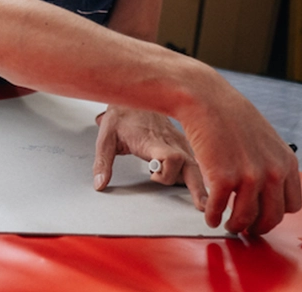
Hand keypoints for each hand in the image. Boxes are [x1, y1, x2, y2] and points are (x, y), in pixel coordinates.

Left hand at [92, 105, 206, 208]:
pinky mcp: (182, 142)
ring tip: (201, 201)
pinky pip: (195, 160)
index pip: (171, 158)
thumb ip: (102, 162)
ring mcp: (179, 142)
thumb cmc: (122, 115)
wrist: (134, 94)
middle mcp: (170, 141)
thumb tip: (100, 184)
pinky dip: (198, 173)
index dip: (167, 172)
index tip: (152, 176)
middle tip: (201, 206)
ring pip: (196, 164)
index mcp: (152, 140)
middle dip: (198, 187)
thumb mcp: (105, 137)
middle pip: (191, 166)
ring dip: (199, 183)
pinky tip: (199, 185)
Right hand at [176, 71, 301, 236]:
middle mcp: (272, 173)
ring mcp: (248, 177)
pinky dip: (212, 216)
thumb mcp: (266, 139)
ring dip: (234, 226)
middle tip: (245, 227)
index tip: (263, 215)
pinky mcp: (222, 178)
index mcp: (287, 163)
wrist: (206, 99)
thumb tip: (269, 187)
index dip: (275, 214)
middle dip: (256, 227)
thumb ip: (272, 163)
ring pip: (244, 218)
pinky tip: (209, 215)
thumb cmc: (231, 115)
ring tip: (226, 224)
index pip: (291, 206)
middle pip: (271, 217)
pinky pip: (218, 209)